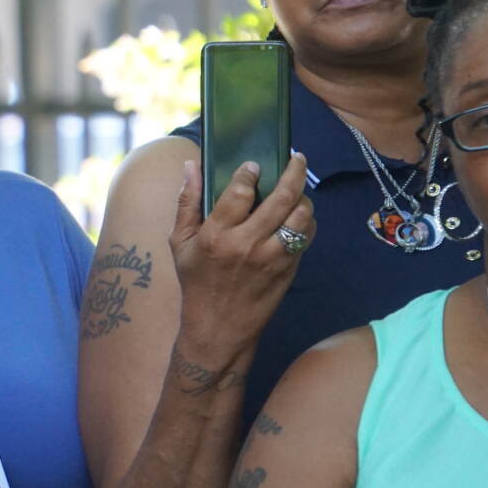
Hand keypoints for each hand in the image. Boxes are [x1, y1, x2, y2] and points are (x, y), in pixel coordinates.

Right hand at [169, 155, 314, 344]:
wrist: (218, 329)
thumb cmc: (197, 283)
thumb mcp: (180, 244)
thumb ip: (186, 202)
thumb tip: (191, 166)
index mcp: (216, 236)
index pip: (239, 192)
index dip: (249, 173)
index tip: (254, 164)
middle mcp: (247, 245)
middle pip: (281, 198)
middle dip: (294, 171)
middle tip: (297, 158)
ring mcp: (272, 258)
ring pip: (301, 216)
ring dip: (304, 196)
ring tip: (299, 187)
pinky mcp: (288, 270)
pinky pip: (306, 237)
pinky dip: (307, 221)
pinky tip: (299, 214)